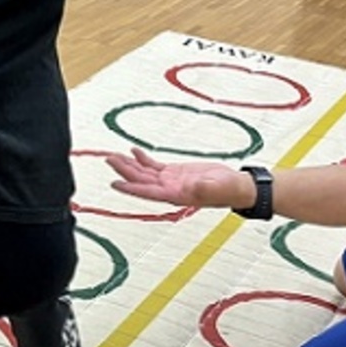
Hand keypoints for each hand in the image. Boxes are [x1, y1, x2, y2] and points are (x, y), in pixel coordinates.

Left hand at [106, 146, 251, 208]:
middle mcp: (168, 190)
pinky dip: (143, 159)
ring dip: (129, 164)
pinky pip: (154, 166)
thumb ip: (205, 188)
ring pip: (144, 173)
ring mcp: (170, 181)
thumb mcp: (218, 187)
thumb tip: (194, 185)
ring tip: (114, 155)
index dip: (131, 188)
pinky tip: (134, 150)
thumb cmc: (229, 190)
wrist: (236, 186)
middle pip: (141, 180)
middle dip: (124, 170)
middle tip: (108, 159)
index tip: (114, 184)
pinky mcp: (175, 173)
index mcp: (176, 195)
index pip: (148, 192)